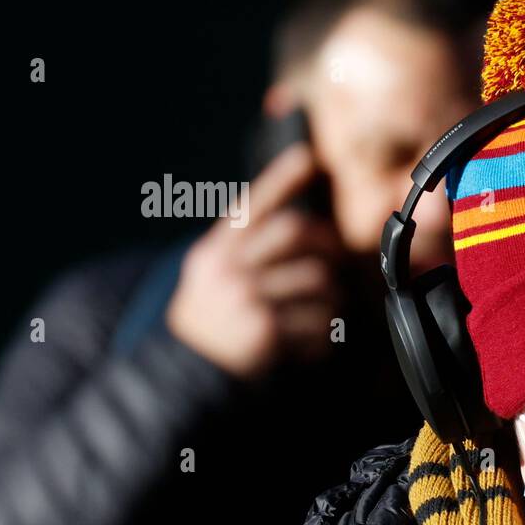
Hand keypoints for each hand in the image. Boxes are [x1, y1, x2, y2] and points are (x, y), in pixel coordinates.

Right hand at [166, 144, 344, 379]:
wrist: (185, 368)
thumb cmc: (214, 316)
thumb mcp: (213, 273)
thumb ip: (245, 248)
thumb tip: (299, 224)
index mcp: (218, 250)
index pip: (253, 205)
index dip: (282, 178)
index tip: (308, 157)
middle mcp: (229, 267)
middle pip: (295, 231)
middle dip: (328, 242)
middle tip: (339, 256)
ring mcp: (247, 297)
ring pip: (318, 279)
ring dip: (333, 295)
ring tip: (326, 308)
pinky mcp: (265, 330)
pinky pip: (318, 321)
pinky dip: (325, 334)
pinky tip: (313, 341)